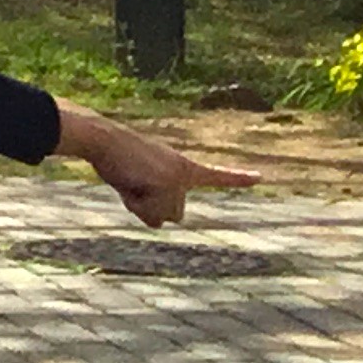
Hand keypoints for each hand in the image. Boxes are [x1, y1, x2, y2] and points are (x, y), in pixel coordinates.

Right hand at [53, 102, 259, 224]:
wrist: (102, 138)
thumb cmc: (113, 157)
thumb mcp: (135, 182)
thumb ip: (152, 202)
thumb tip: (160, 224)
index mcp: (180, 165)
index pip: (213, 174)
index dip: (236, 177)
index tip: (259, 178)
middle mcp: (184, 173)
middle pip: (174, 214)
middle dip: (152, 207)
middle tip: (133, 181)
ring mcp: (177, 180)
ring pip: (163, 216)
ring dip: (142, 205)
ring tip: (129, 179)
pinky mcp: (168, 184)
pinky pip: (152, 214)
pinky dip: (138, 205)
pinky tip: (128, 182)